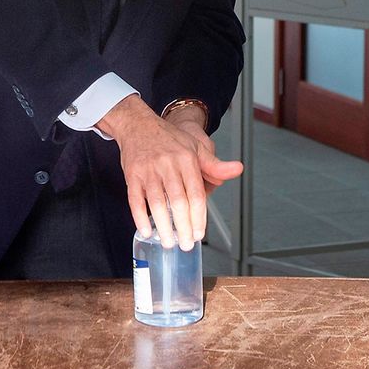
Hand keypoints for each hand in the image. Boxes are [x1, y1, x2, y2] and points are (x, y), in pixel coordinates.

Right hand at [97, 95, 240, 250]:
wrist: (138, 125)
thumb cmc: (168, 139)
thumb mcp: (195, 147)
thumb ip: (214, 164)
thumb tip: (237, 169)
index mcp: (186, 160)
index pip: (196, 194)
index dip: (198, 216)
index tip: (200, 233)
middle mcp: (168, 166)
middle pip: (178, 201)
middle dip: (183, 226)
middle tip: (187, 244)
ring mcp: (148, 171)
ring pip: (157, 202)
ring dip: (163, 225)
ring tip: (169, 242)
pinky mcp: (132, 175)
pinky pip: (135, 199)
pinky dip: (140, 216)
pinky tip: (146, 229)